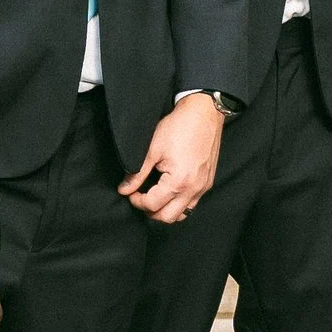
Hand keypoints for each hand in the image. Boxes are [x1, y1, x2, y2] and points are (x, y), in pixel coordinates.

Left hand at [118, 94, 225, 223]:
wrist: (203, 114)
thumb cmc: (178, 127)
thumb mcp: (151, 150)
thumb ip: (136, 173)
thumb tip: (124, 189)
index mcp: (178, 183)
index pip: (152, 205)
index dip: (136, 201)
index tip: (129, 191)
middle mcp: (193, 190)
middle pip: (167, 217)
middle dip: (150, 211)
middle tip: (139, 197)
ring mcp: (203, 187)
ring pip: (182, 214)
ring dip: (166, 210)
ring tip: (154, 196)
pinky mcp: (207, 182)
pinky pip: (192, 204)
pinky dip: (179, 204)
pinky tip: (169, 191)